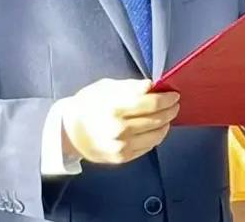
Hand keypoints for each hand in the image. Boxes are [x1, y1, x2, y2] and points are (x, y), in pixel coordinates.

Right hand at [60, 78, 179, 164]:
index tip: (174, 94)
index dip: (166, 98)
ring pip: (156, 135)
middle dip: (170, 110)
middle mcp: (121, 129)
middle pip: (157, 119)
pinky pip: (148, 146)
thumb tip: (150, 86)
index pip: (151, 104)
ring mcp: (123, 146)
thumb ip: (129, 87)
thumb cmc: (88, 104)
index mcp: (115, 108)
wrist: (70, 131)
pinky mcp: (123, 157)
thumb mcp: (105, 87)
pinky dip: (156, 136)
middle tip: (175, 103)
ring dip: (166, 124)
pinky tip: (157, 128)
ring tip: (168, 115)